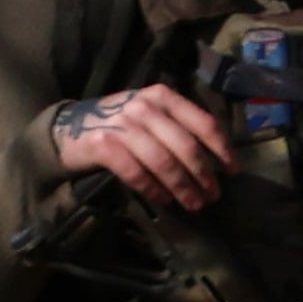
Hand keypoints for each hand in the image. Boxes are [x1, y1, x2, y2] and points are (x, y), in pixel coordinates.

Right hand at [47, 84, 232, 212]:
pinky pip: (135, 172)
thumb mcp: (153, 117)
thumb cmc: (122, 126)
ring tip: (193, 204)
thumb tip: (217, 162)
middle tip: (212, 196)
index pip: (204, 122)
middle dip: (204, 175)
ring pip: (163, 161)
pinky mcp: (102, 144)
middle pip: (186, 146)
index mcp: (163, 97)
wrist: (69, 127)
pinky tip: (163, 200)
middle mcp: (144, 106)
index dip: (222, 150)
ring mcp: (122, 124)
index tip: (233, 171)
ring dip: (182, 187)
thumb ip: (180, 130)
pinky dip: (152, 189)